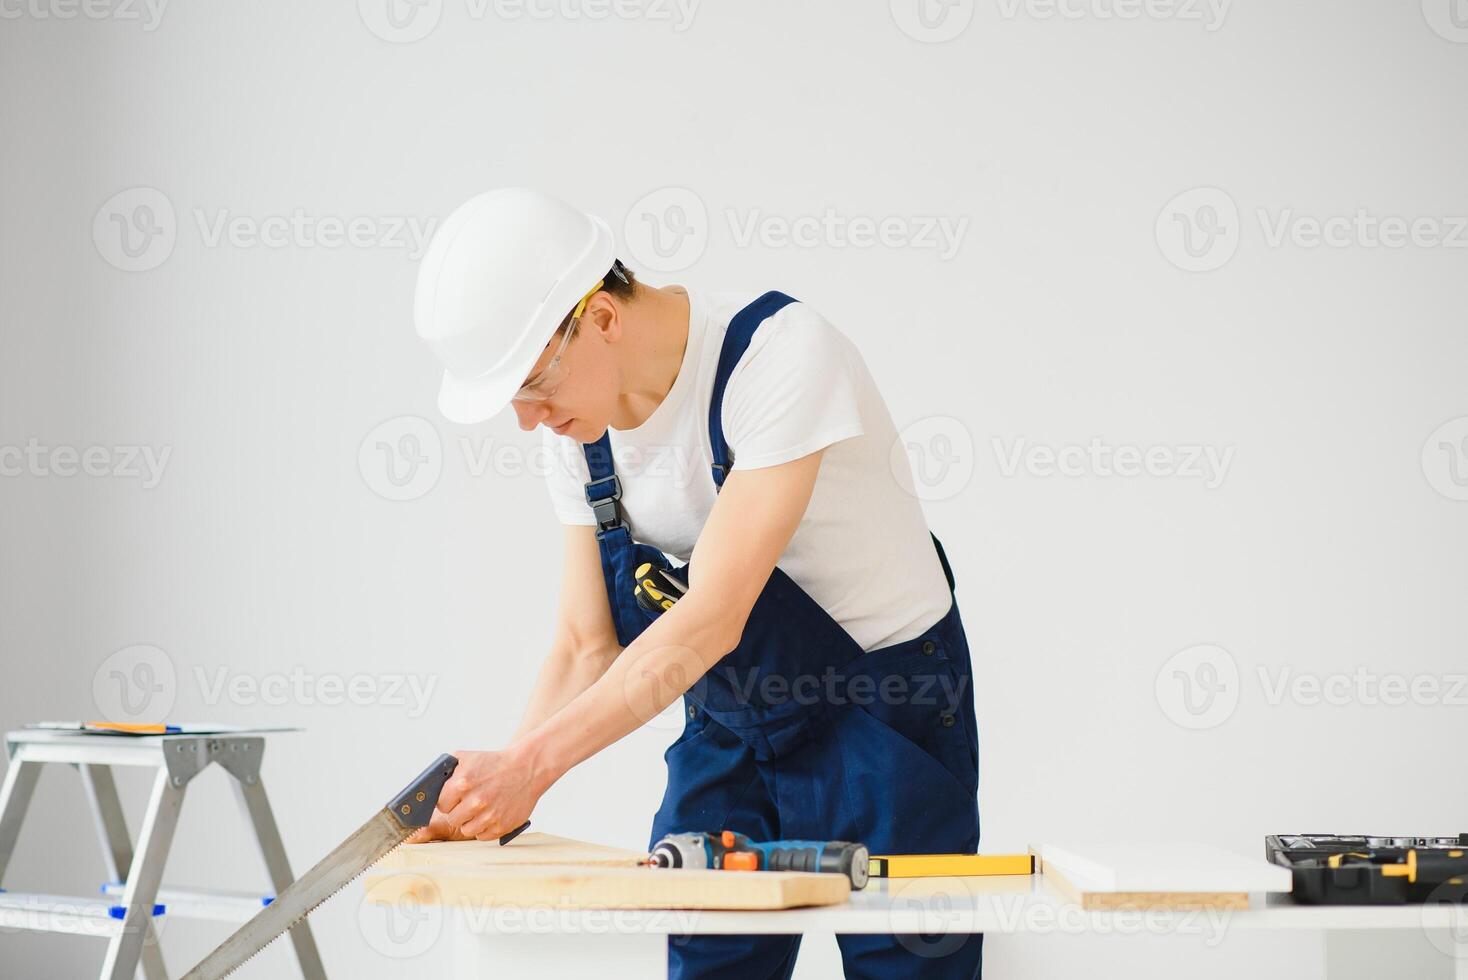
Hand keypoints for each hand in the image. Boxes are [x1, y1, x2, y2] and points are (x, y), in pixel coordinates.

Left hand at [409, 748, 544, 842]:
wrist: (527, 768)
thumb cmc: (495, 763)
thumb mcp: (466, 758)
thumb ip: (445, 771)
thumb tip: (428, 786)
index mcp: (463, 784)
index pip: (441, 805)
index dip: (447, 801)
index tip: (454, 798)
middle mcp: (475, 801)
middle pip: (452, 819)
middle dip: (458, 811)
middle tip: (467, 803)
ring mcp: (489, 816)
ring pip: (466, 830)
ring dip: (470, 822)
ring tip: (479, 809)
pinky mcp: (501, 826)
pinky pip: (483, 835)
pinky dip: (485, 827)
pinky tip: (490, 814)